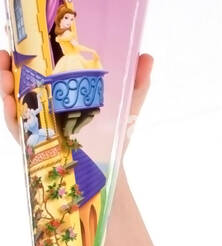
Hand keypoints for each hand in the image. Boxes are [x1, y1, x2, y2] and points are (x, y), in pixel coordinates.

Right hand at [0, 50, 153, 150]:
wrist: (111, 170)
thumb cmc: (114, 135)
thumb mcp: (127, 105)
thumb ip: (138, 82)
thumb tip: (148, 56)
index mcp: (61, 91)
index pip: (40, 67)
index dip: (28, 52)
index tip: (22, 39)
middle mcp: (45, 104)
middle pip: (20, 79)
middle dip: (9, 65)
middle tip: (5, 53)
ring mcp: (37, 123)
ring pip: (14, 100)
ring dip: (4, 83)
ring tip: (3, 71)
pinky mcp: (34, 144)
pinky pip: (17, 126)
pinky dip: (11, 112)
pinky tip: (10, 100)